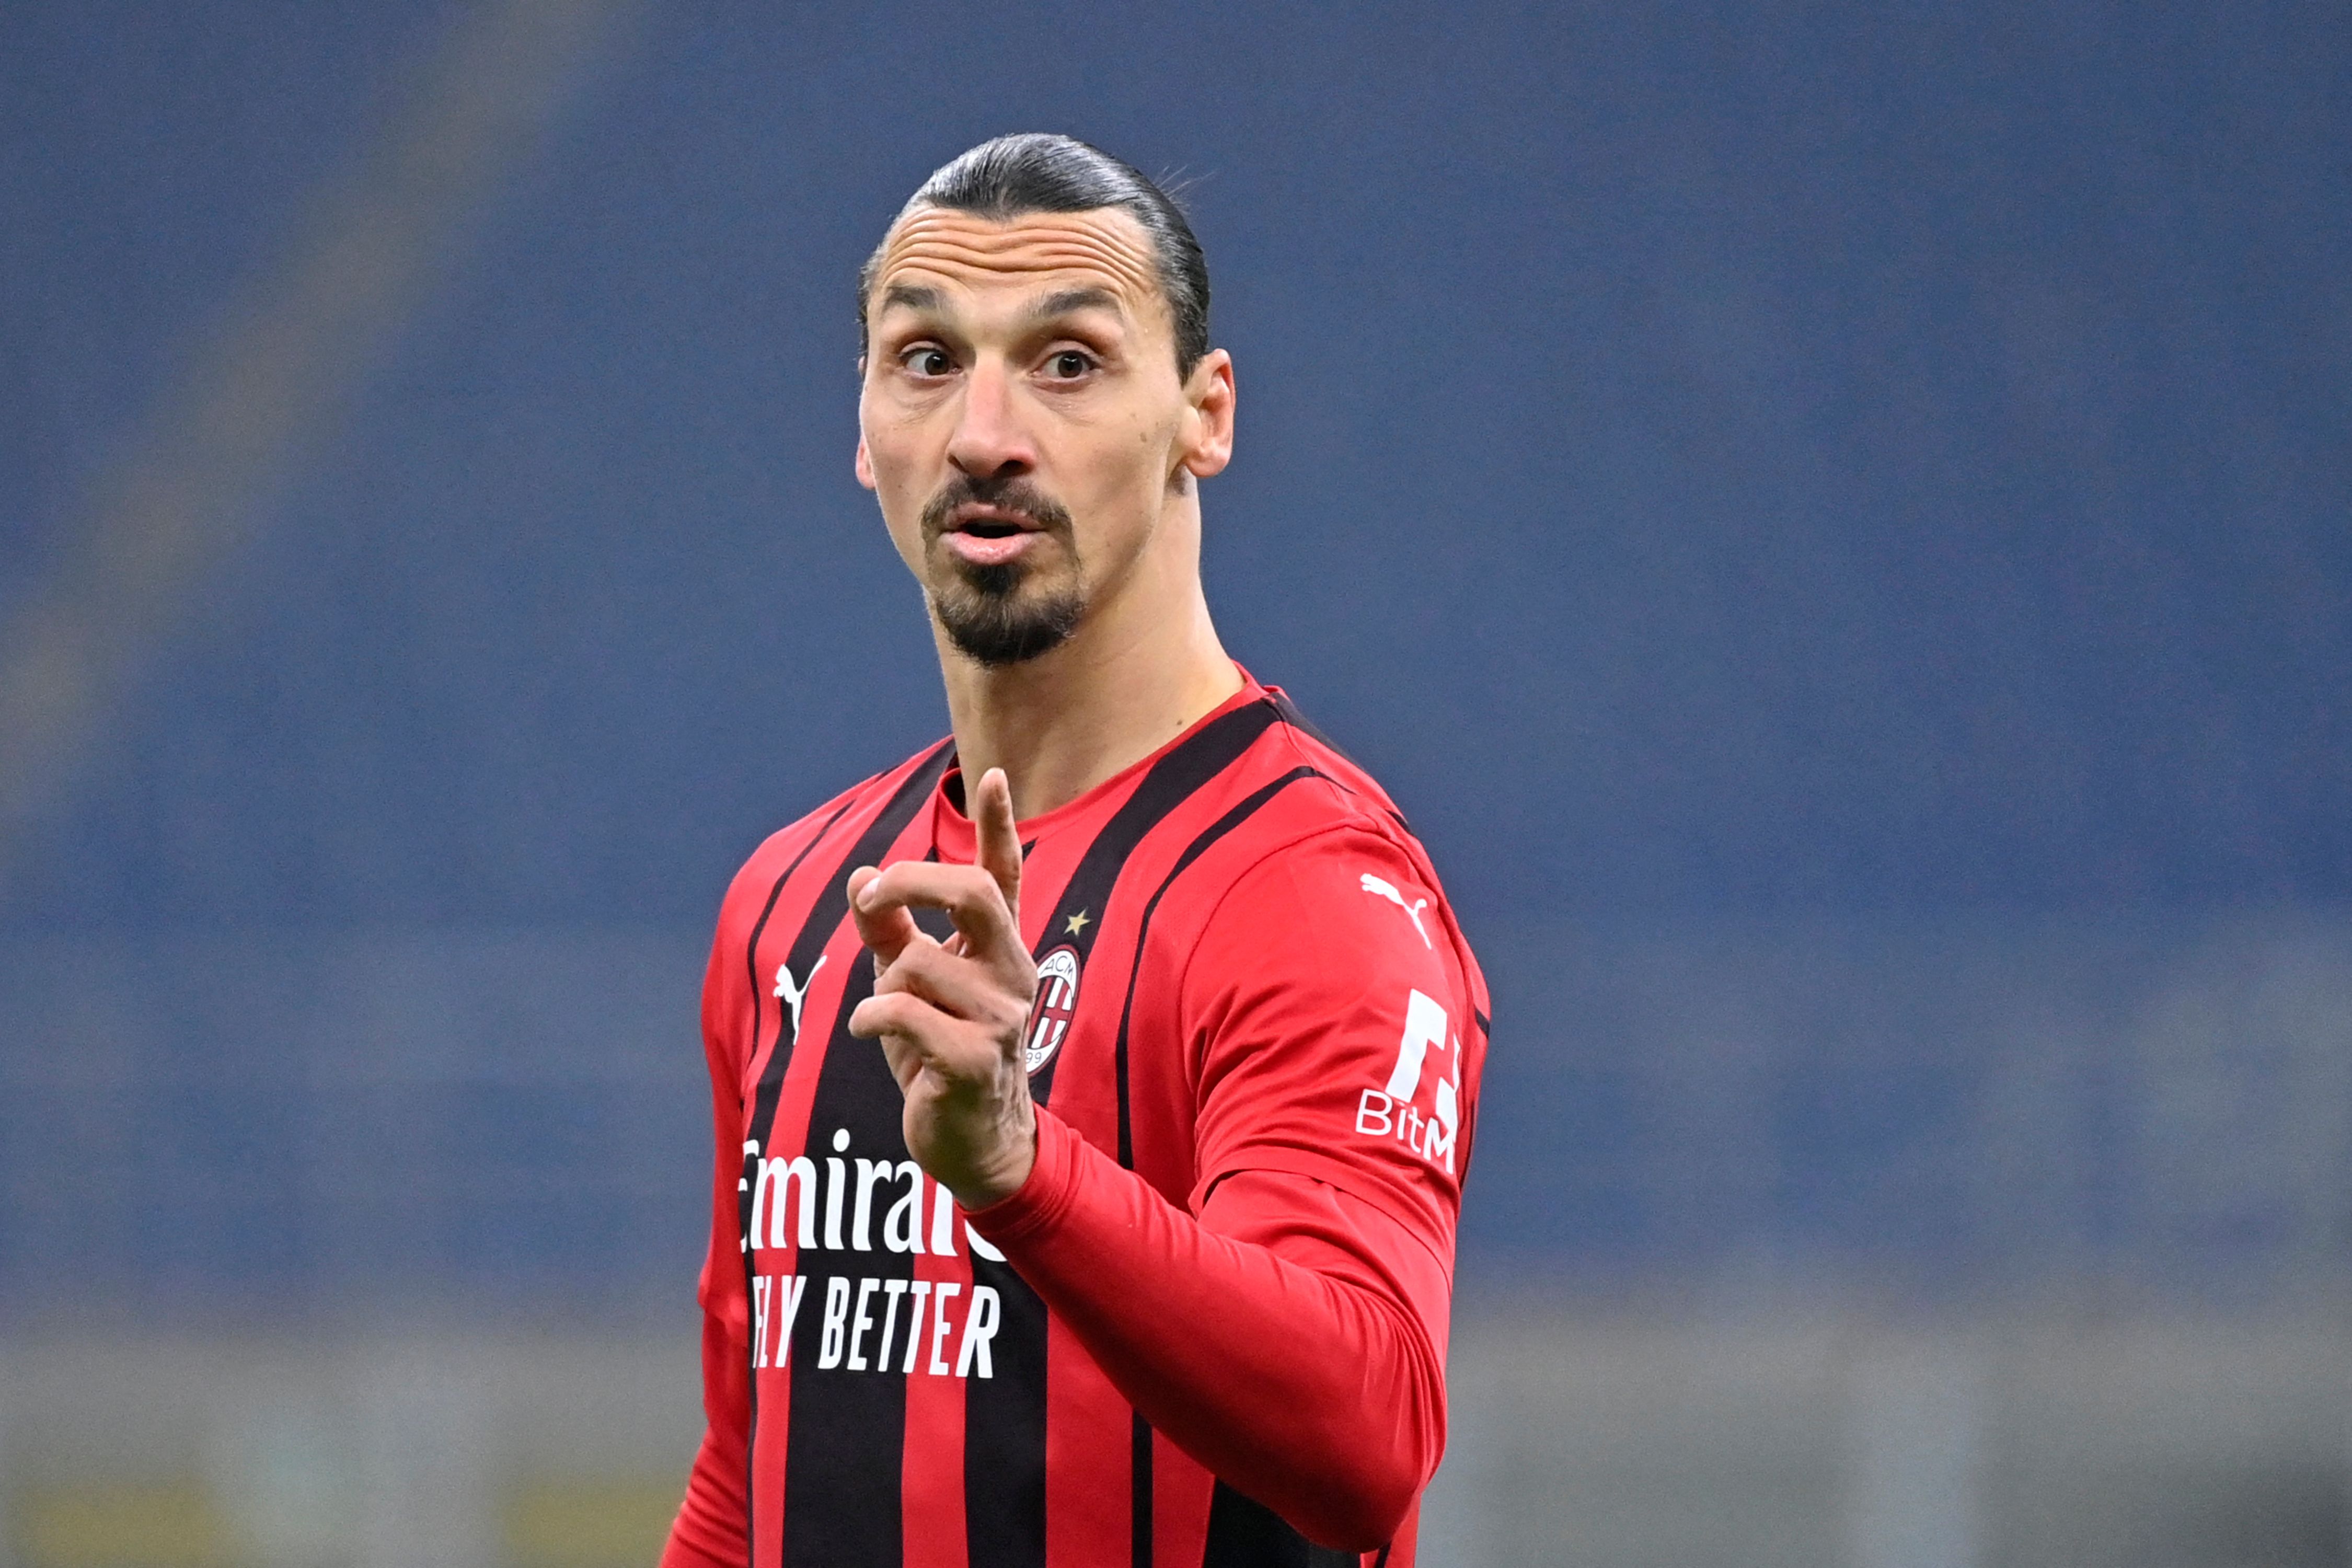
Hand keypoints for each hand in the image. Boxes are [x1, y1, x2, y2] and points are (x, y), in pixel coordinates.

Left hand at [845, 766, 1038, 1207]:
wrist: (974, 1143)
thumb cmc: (940, 1054)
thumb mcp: (911, 986)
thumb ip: (891, 933)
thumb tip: (861, 877)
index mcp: (1000, 950)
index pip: (1006, 875)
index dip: (999, 824)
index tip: (990, 775)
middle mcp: (1011, 975)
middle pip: (975, 894)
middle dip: (913, 881)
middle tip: (871, 899)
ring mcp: (1000, 1018)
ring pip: (917, 963)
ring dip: (883, 986)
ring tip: (886, 1019)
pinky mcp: (973, 1060)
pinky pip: (901, 1014)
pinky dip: (869, 1018)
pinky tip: (868, 1033)